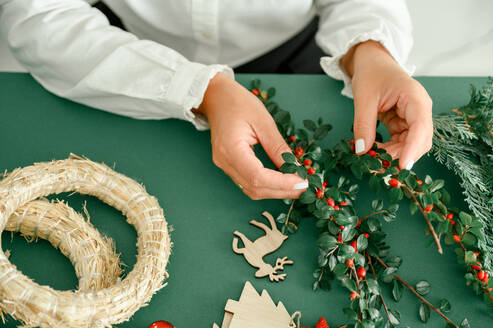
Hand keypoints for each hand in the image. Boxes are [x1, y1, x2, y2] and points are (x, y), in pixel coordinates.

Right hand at [195, 73, 307, 199]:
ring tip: (296, 185)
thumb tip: (295, 167)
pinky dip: (266, 185)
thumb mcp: (263, 121)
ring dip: (275, 191)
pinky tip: (281, 181)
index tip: (302, 182)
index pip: (257, 177)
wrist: (216, 97)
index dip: (281, 183)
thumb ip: (278, 147)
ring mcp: (224, 165)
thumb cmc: (237, 103)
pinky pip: (247, 183)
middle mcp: (224, 162)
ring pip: (251, 189)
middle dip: (282, 191)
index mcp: (230, 149)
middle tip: (304, 186)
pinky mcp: (228, 165)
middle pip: (254, 188)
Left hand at [343, 41, 432, 169]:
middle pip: (419, 140)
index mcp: (415, 98)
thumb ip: (364, 124)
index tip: (402, 166)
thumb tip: (362, 151)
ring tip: (374, 160)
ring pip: (410, 144)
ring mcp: (413, 117)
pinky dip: (389, 150)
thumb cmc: (371, 73)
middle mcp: (419, 110)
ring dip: (394, 155)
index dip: (412, 149)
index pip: (420, 128)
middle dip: (402, 155)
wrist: (372, 62)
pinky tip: (375, 153)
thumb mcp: (364, 98)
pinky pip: (400, 142)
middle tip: (380, 167)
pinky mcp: (404, 123)